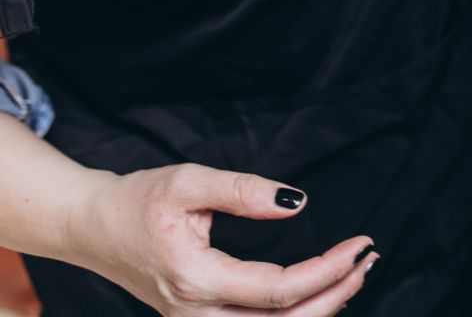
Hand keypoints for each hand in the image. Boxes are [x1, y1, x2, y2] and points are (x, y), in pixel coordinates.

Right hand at [65, 164, 376, 315]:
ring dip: (318, 310)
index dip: (327, 270)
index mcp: (197, 280)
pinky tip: (319, 293)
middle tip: (368, 261)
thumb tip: (296, 203)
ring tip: (354, 276)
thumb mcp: (190, 181)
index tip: (360, 243)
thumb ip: (244, 191)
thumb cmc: (138, 200)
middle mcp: (196, 314)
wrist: (92, 227)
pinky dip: (292, 316)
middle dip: (334, 296)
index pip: (278, 290)